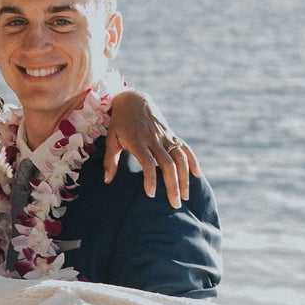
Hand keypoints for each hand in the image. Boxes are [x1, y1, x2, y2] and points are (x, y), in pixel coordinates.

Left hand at [104, 91, 198, 205]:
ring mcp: (166, 136)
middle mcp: (154, 139)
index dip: (150, 179)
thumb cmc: (120, 122)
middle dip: (173, 185)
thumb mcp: (111, 139)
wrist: (134, 100)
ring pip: (180, 158)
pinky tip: (196, 175)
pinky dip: (193, 161)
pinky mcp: (172, 134)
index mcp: (138, 141)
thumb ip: (111, 160)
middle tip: (175, 204)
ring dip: (185, 178)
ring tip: (186, 196)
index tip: (151, 195)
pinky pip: (185, 148)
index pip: (148, 163)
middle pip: (168, 164)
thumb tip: (108, 181)